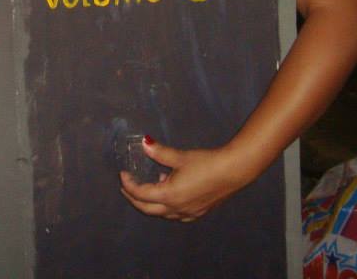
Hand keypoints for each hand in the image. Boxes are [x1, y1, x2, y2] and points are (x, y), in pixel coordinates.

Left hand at [119, 138, 252, 221]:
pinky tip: (171, 192)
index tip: (123, 174)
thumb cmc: (206, 163)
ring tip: (149, 187)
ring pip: (162, 214)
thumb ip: (159, 152)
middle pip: (148, 209)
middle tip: (126, 188)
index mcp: (169, 195)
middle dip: (134, 199)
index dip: (129, 184)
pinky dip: (167, 207)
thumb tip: (144, 142)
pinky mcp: (198, 212)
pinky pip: (176, 215)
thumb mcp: (180, 156)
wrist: (233, 172)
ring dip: (151, 203)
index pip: (140, 194)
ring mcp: (188, 213)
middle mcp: (176, 208)